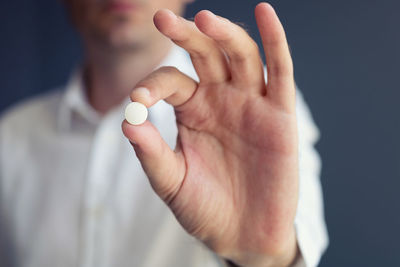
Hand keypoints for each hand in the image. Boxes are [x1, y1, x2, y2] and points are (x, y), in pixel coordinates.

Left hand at [122, 3, 298, 266]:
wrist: (243, 234)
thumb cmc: (205, 208)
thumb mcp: (171, 181)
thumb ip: (151, 151)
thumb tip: (127, 120)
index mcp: (193, 110)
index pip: (172, 81)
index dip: (153, 85)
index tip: (138, 100)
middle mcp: (221, 99)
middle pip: (205, 54)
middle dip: (186, 35)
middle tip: (162, 19)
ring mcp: (251, 103)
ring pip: (240, 56)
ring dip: (224, 34)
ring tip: (204, 19)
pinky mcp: (280, 114)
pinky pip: (280, 71)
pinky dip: (275, 41)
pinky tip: (264, 14)